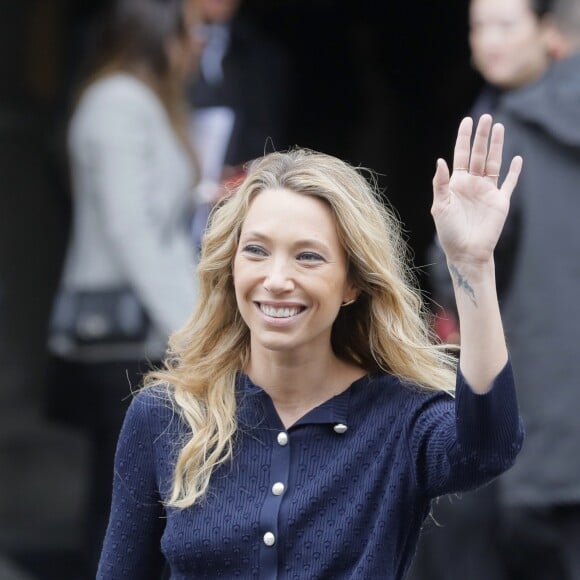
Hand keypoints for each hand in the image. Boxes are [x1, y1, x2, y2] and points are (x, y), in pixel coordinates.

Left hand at [431, 114, 522, 266]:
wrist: (466, 251)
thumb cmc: (449, 231)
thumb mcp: (440, 206)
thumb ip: (440, 183)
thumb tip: (440, 160)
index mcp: (456, 183)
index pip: (461, 155)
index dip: (463, 138)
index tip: (466, 121)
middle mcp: (472, 184)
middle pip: (479, 154)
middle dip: (482, 136)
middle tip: (486, 117)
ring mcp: (487, 191)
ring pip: (494, 163)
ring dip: (497, 146)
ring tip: (499, 127)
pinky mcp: (500, 201)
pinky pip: (509, 183)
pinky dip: (514, 171)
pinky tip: (517, 159)